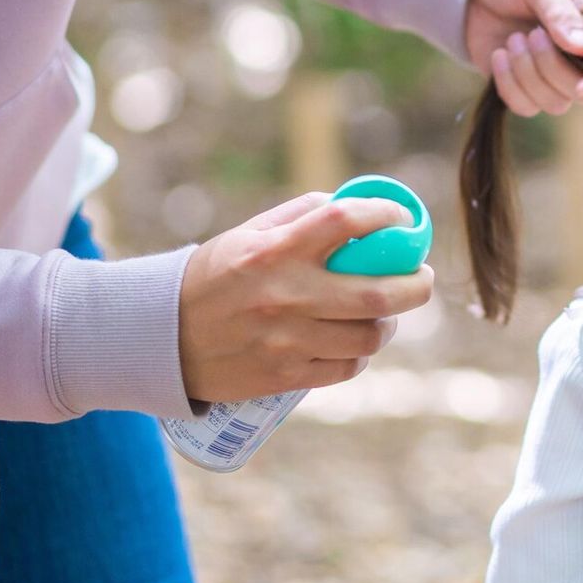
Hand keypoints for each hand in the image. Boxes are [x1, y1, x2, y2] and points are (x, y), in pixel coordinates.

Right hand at [178, 192, 432, 403]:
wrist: (160, 338)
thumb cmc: (211, 278)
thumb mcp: (246, 235)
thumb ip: (297, 217)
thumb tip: (348, 205)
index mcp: (276, 251)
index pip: (346, 221)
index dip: (386, 216)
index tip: (401, 221)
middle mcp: (286, 295)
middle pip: (378, 292)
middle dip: (416, 285)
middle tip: (422, 278)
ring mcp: (287, 340)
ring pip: (369, 336)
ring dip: (388, 323)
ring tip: (384, 314)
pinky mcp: (285, 376)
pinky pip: (346, 367)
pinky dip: (360, 354)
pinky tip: (355, 343)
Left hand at [463, 0, 582, 116]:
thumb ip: (562, 14)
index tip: (582, 85)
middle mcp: (578, 56)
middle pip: (580, 90)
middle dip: (551, 67)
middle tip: (530, 34)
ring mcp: (549, 74)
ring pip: (553, 103)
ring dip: (527, 75)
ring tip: (513, 39)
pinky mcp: (521, 85)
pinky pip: (524, 106)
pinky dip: (508, 85)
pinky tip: (499, 54)